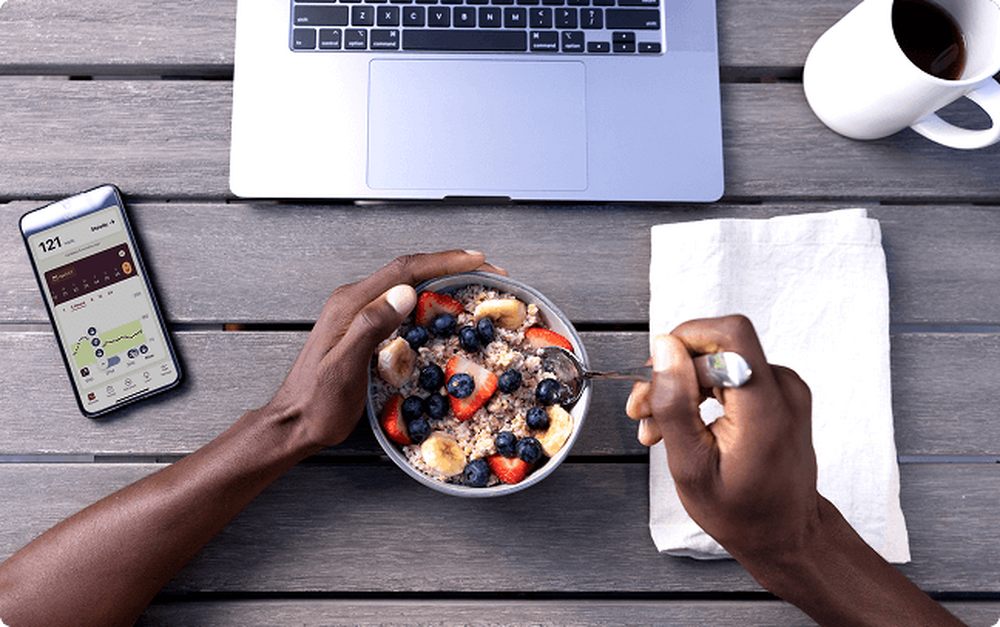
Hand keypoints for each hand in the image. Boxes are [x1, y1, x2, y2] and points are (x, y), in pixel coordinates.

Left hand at [263, 250, 503, 449]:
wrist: (295, 423)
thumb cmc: (318, 404)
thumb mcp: (345, 367)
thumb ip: (371, 326)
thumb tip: (405, 292)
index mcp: (351, 304)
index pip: (405, 270)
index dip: (444, 261)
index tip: (476, 260)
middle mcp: (354, 301)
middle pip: (409, 271)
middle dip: (451, 266)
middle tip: (487, 272)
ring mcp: (357, 313)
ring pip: (406, 285)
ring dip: (442, 279)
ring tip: (473, 284)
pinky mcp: (362, 327)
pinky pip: (400, 303)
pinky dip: (428, 298)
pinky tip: (443, 308)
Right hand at [627, 316, 967, 626]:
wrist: (786, 534)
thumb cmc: (742, 512)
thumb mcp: (690, 465)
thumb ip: (675, 403)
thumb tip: (665, 348)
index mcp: (765, 408)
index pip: (729, 335)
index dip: (686, 340)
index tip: (657, 373)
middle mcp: (783, 388)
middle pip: (717, 346)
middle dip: (673, 372)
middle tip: (643, 410)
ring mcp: (784, 389)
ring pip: (719, 360)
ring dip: (681, 386)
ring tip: (656, 426)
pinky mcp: (778, 394)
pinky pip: (731, 374)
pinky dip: (700, 393)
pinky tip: (682, 424)